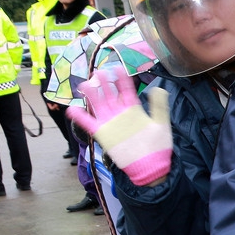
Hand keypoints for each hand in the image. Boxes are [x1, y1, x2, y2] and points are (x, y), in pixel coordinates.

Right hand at [67, 67, 172, 186]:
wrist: (150, 167)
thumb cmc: (158, 147)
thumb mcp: (161, 124)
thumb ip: (159, 106)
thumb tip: (159, 88)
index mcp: (134, 109)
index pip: (126, 90)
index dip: (121, 79)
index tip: (117, 68)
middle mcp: (120, 114)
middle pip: (109, 94)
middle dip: (104, 83)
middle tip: (99, 72)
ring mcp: (110, 123)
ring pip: (97, 104)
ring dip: (91, 95)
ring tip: (85, 84)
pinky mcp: (102, 134)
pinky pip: (88, 123)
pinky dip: (80, 117)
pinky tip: (73, 109)